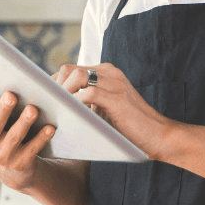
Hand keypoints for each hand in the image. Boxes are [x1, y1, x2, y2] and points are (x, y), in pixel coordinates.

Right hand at [0, 78, 55, 190]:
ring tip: (33, 109)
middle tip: (11, 94)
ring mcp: (2, 156)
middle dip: (3, 109)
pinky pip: (32, 148)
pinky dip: (41, 138)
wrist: (10, 171)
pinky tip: (50, 127)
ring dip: (24, 122)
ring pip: (15, 137)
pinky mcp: (20, 164)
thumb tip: (4, 73)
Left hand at [53, 63, 171, 160]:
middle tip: (48, 107)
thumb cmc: (130, 128)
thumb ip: (87, 102)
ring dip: (63, 94)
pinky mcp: (117, 97)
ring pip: (77, 77)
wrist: (159, 136)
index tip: (46, 100)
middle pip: (69, 69)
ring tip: (58, 111)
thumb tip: (59, 107)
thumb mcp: (104, 109)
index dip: (55, 84)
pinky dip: (76, 104)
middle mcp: (109, 72)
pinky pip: (88, 94)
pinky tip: (72, 116)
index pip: (70, 69)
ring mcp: (114, 82)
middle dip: (54, 88)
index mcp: (106, 73)